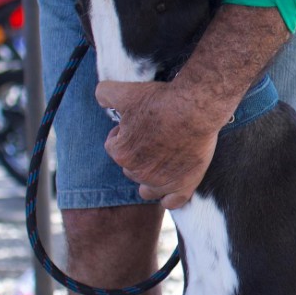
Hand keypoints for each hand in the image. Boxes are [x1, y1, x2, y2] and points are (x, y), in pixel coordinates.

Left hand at [95, 76, 227, 207]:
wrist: (195, 108)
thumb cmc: (162, 101)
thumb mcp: (126, 92)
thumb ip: (105, 94)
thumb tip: (99, 98)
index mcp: (121, 153)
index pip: (114, 148)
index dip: (124, 134)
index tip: (139, 124)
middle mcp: (138, 172)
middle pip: (131, 169)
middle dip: (138, 156)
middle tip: (155, 137)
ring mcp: (162, 182)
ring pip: (148, 188)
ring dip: (151, 177)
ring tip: (164, 160)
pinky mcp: (184, 185)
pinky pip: (171, 202)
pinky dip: (170, 198)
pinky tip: (172, 187)